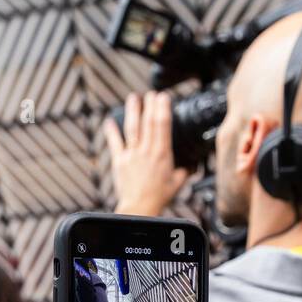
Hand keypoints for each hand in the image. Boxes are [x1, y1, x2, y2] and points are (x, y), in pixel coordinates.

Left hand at [104, 90, 191, 216]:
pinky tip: (109, 121)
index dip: (163, 108)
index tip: (163, 97)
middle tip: (151, 93)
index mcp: (162, 154)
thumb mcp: (177, 183)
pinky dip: (111, 131)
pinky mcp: (119, 161)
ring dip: (133, 111)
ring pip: (132, 128)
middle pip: (148, 122)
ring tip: (133, 98)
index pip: (163, 125)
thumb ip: (185, 171)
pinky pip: (115, 143)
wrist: (139, 208)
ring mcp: (132, 155)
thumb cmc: (158, 197)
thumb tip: (192, 165)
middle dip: (150, 105)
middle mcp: (146, 151)